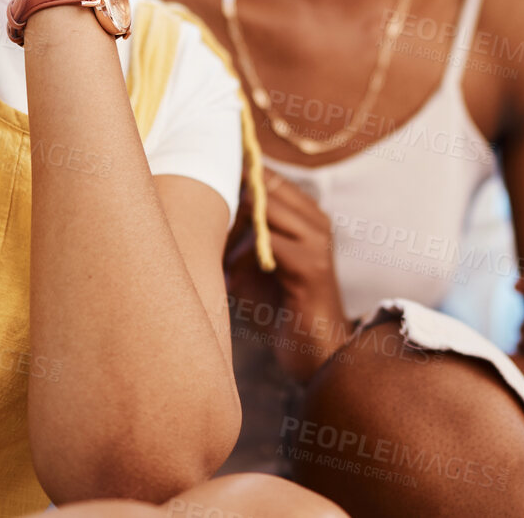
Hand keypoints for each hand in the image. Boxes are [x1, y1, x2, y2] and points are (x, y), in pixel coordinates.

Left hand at [226, 168, 352, 382]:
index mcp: (308, 213)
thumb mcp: (255, 260)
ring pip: (264, 209)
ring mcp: (318, 240)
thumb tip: (206, 205)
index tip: (206, 181)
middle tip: (208, 230)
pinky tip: (232, 277)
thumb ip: (240, 232)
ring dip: (235, 230)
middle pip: (264, 187)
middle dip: (230, 204)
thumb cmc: (277, 304)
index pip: (269, 176)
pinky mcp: (311, 265)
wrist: (315, 348)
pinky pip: (266, 243)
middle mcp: (317, 219)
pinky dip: (242, 258)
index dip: (237, 177)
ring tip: (223, 259)